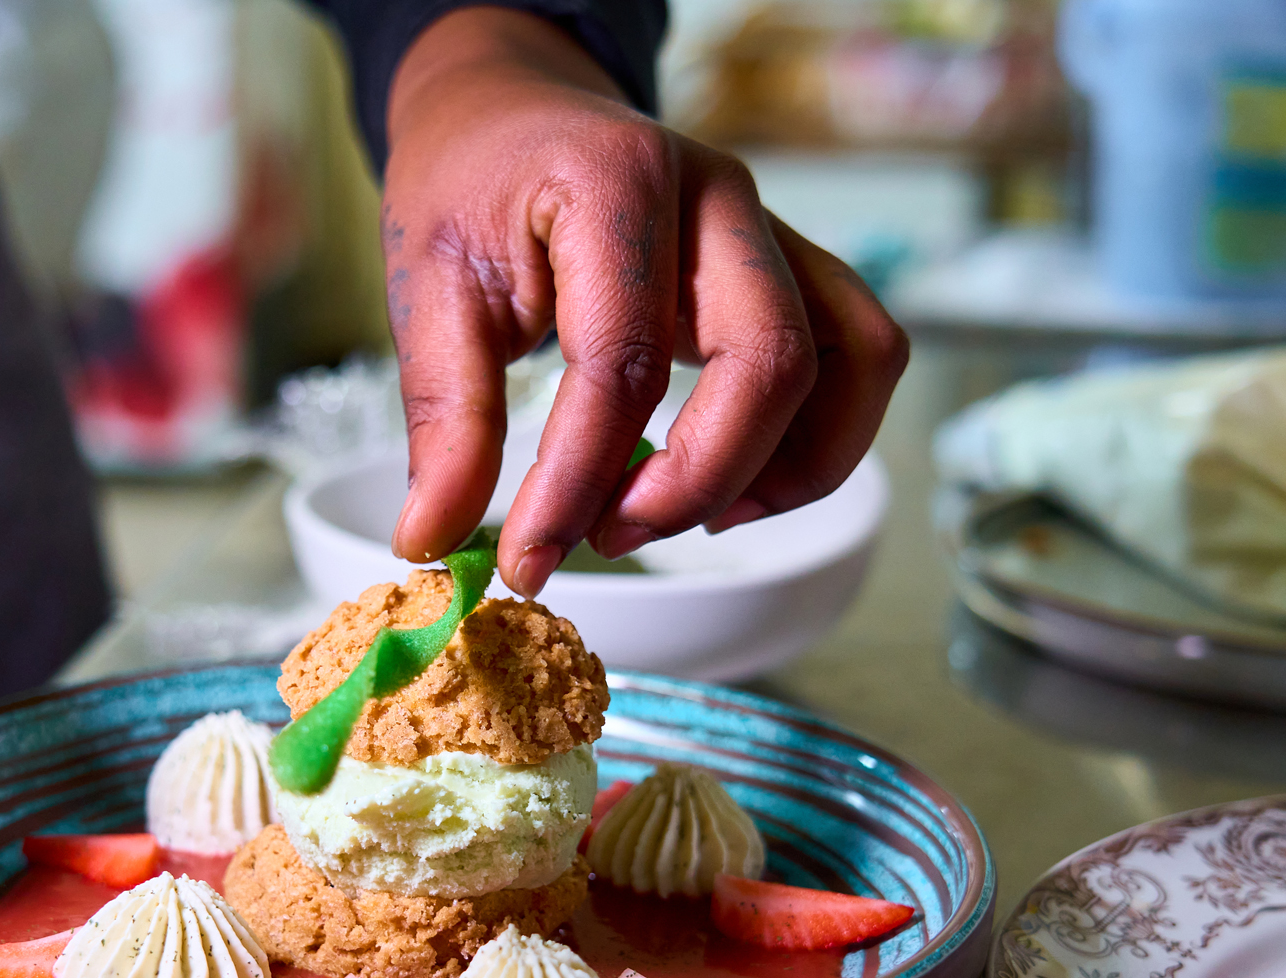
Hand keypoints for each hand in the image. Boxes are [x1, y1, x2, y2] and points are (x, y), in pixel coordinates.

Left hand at [381, 7, 907, 595]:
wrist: (512, 110)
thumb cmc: (472, 185)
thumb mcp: (428, 288)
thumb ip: (444, 416)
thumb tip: (433, 539)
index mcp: (617, 183)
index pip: (624, 361)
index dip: (576, 482)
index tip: (525, 559)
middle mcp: (719, 198)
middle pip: (772, 362)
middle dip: (695, 481)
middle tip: (605, 534)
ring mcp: (770, 228)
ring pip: (852, 359)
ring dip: (782, 470)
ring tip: (677, 515)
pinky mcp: (791, 267)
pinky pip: (858, 357)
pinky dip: (814, 441)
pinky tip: (727, 484)